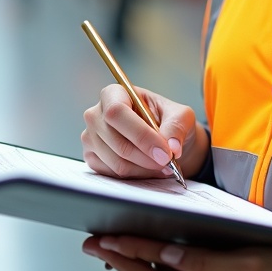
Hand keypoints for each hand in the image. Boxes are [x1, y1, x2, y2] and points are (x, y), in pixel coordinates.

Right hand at [82, 85, 204, 179]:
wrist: (162, 139)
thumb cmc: (167, 120)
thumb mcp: (180, 115)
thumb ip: (177, 126)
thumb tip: (172, 147)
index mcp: (113, 93)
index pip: (117, 112)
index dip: (141, 134)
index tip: (165, 151)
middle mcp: (95, 114)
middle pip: (116, 141)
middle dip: (147, 156)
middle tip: (169, 162)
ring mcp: (90, 137)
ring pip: (117, 162)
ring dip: (145, 169)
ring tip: (164, 166)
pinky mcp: (92, 158)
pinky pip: (113, 174)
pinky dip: (137, 176)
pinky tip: (150, 169)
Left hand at [82, 235, 271, 270]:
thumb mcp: (252, 262)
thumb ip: (206, 260)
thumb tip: (166, 254)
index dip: (129, 258)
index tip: (103, 242)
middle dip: (126, 261)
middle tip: (94, 242)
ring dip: (143, 262)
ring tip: (115, 242)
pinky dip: (167, 264)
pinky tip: (154, 250)